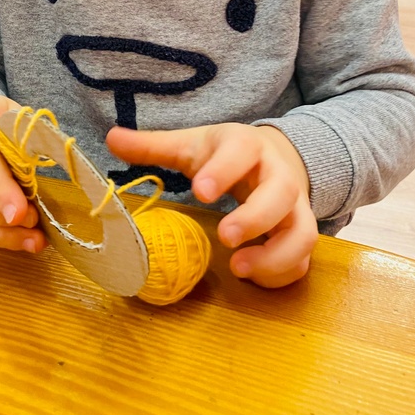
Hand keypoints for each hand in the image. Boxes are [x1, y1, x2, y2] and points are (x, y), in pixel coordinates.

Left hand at [107, 122, 317, 287]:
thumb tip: (111, 138)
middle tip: (224, 237)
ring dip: (276, 255)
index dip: (224, 170)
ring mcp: (295, 207)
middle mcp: (278, 175)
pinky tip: (250, 276)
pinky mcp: (299, 233)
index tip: (199, 191)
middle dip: (255, 218)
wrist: (278, 157)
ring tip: (238, 268)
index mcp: (248, 146)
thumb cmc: (226, 154)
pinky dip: (281, 273)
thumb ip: (154, 146)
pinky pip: (303, 259)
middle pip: (282, 194)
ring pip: (303, 233)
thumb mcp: (192, 144)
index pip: (242, 151)